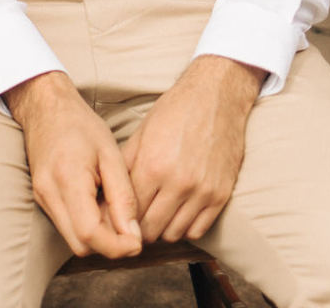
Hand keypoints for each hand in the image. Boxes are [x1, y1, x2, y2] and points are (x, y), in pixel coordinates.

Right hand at [5, 71, 141, 259]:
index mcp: (67, 179)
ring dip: (98, 237)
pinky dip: (86, 226)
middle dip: (109, 245)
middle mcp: (49, 194)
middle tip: (129, 226)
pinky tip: (98, 205)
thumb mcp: (111, 154)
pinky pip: (67, 227)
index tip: (137, 241)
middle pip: (81, 245)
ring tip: (113, 211)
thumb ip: (123, 197)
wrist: (45, 106)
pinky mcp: (42, 199)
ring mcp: (42, 198)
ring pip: (74, 240)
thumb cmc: (80, 124)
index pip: (90, 234)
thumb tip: (133, 237)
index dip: (117, 247)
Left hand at [122, 55, 263, 243]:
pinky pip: (198, 230)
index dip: (120, 217)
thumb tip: (109, 192)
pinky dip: (185, 228)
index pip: (129, 211)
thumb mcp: (142, 131)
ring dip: (162, 229)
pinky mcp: (220, 196)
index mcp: (152, 164)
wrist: (216, 96)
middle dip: (139, 228)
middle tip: (135, 221)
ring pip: (173, 234)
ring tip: (157, 215)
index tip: (118, 217)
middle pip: (150, 229)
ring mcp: (202, 191)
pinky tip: (178, 213)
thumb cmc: (175, 111)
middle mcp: (178, 182)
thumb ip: (127, 164)